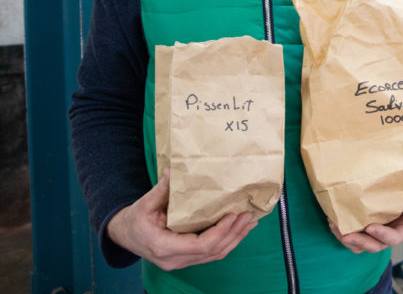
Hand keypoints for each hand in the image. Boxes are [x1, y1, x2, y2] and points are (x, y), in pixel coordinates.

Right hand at [106, 169, 256, 270]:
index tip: (232, 216)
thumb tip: (173, 170)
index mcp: (164, 246)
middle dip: (233, 233)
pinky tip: (239, 229)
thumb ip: (161, 188)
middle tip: (248, 216)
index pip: (199, 246)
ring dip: (234, 238)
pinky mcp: (187, 258)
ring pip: (214, 255)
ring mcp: (181, 261)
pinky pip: (211, 254)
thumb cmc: (134, 219)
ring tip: (250, 222)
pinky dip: (227, 241)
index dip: (219, 232)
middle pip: (211, 252)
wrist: (124, 235)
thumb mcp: (145, 202)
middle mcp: (174, 259)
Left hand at [329, 208, 402, 253]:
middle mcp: (391, 234)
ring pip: (361, 245)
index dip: (383, 235)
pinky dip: (343, 231)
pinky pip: (355, 235)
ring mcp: (378, 233)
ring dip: (347, 239)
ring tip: (334, 226)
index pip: (395, 237)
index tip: (371, 227)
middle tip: (346, 235)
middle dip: (359, 241)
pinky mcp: (367, 228)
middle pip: (375, 245)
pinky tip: (333, 221)